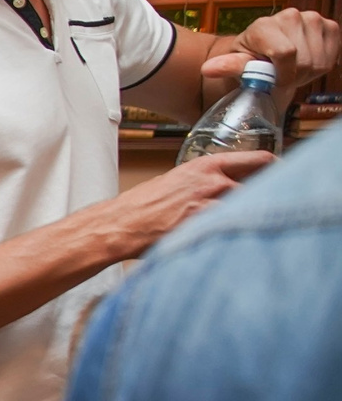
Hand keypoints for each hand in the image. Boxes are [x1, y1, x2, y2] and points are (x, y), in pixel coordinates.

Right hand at [109, 149, 272, 253]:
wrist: (119, 225)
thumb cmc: (140, 207)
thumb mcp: (176, 182)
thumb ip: (206, 182)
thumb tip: (228, 189)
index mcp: (206, 166)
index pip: (260, 160)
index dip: (276, 170)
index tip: (282, 178)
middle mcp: (214, 181)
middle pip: (262, 187)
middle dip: (264, 200)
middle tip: (259, 212)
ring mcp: (212, 203)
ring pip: (249, 209)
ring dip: (248, 219)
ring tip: (237, 230)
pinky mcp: (207, 225)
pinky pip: (235, 229)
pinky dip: (234, 234)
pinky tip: (224, 240)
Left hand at [213, 7, 340, 95]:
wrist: (263, 51)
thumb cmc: (249, 58)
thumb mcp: (236, 65)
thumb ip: (230, 66)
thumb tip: (208, 69)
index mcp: (264, 25)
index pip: (285, 54)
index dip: (283, 75)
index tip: (275, 82)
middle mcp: (290, 16)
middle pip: (304, 61)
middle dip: (294, 75)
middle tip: (280, 75)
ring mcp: (312, 19)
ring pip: (319, 60)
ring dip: (307, 72)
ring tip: (290, 69)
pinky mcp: (329, 26)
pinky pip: (333, 55)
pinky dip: (321, 65)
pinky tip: (305, 62)